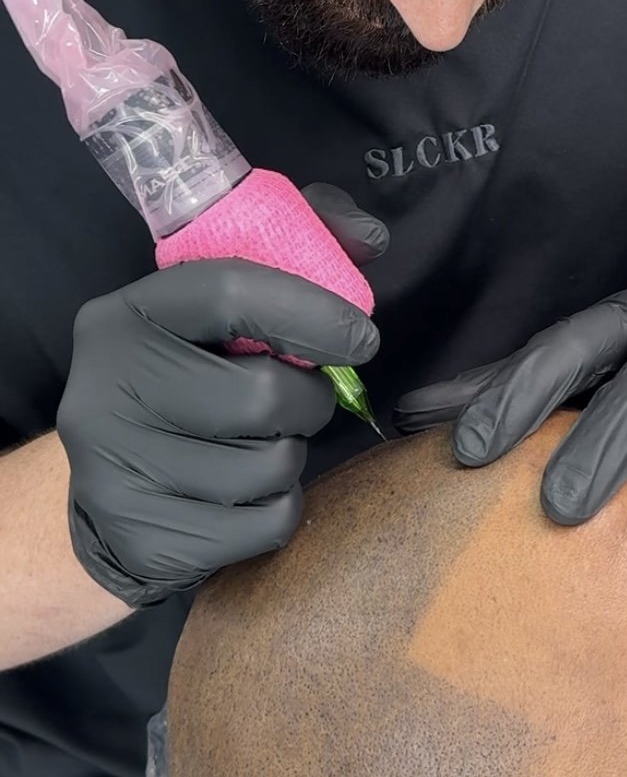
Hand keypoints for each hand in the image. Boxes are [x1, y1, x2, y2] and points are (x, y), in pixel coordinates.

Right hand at [58, 186, 385, 607]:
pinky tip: (248, 494)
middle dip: (309, 401)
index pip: (230, 291)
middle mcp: (108, 388)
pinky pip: (266, 526)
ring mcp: (118, 470)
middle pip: (260, 396)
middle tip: (304, 400)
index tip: (359, 337)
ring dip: (292, 457)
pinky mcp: (146, 539)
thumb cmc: (186, 377)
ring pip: (269, 467)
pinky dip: (280, 510)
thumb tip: (369, 237)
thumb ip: (295, 251)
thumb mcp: (219, 306)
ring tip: (265, 445)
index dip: (312, 312)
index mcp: (126, 315)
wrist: (109, 490)